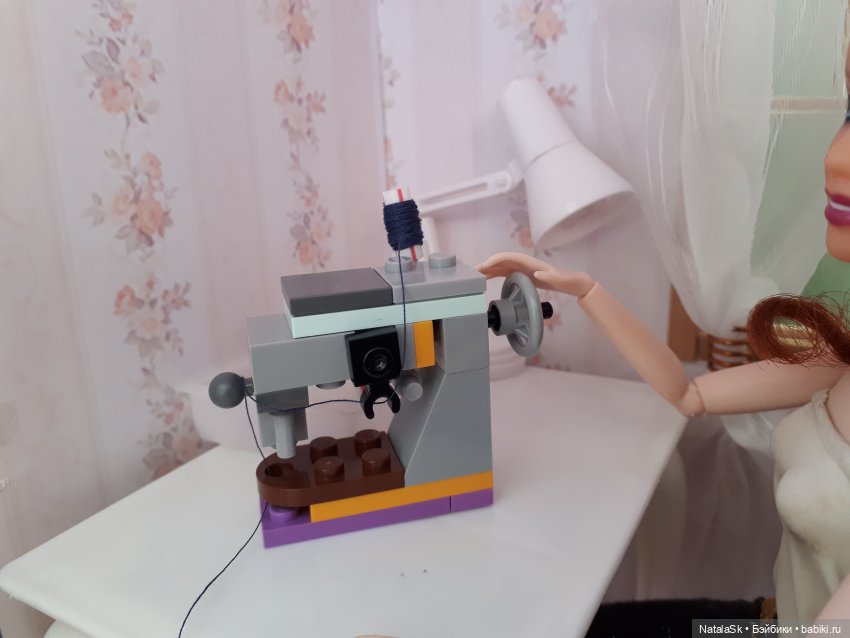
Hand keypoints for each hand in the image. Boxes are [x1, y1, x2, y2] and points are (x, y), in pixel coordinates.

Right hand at [476, 252, 594, 297]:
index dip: (496, 260)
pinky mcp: (520, 274)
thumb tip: (538, 274)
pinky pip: (502, 272)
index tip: (484, 266)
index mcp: (529, 262)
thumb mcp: (559, 279)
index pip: (508, 257)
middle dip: (486, 265)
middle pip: (500, 260)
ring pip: (499, 266)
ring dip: (486, 269)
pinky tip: (484, 278)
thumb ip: (550, 276)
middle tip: (471, 273)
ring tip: (473, 276)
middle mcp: (523, 263)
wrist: (571, 282)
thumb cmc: (566, 280)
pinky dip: (492, 273)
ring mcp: (521, 268)